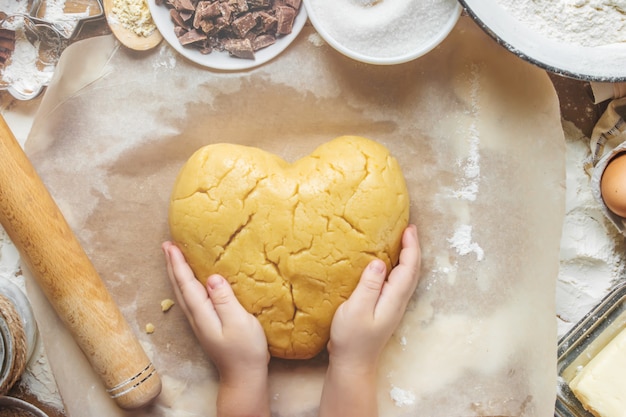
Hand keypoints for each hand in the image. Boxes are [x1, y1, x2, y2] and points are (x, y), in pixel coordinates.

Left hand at [162, 242, 269, 416]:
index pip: (186, 284)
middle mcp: (196, 317)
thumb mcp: (239, 323)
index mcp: (202, 314)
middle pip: (179, 287)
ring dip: (177, 274)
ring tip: (174, 258)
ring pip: (183, 293)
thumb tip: (211, 278)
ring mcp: (200, 322)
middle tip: (166, 245)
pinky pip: (191, 298)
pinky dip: (186, 285)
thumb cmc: (245, 350)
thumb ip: (225, 300)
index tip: (170, 246)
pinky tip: (191, 281)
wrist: (244, 376)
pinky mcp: (206, 324)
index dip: (178, 264)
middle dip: (172, 265)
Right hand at [327, 224, 419, 370]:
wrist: (353, 363)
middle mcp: (398, 301)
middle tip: (409, 228)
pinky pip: (398, 282)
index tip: (408, 228)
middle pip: (413, 270)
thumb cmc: (351, 339)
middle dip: (413, 248)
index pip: (409, 268)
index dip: (411, 247)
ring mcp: (393, 306)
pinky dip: (399, 267)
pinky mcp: (385, 308)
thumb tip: (380, 261)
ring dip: (408, 257)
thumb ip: (369, 285)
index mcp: (394, 299)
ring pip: (407, 276)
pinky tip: (389, 263)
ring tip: (403, 240)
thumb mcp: (356, 309)